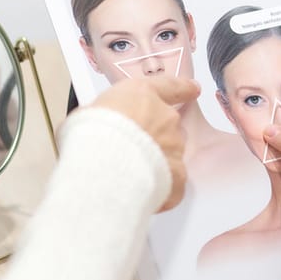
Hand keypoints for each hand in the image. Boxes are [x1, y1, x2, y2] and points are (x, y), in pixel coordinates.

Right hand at [91, 75, 199, 211]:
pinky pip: (172, 181)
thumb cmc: (90, 135)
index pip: (169, 87)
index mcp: (143, 95)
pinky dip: (161, 187)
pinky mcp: (177, 174)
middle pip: (166, 126)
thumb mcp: (87, 113)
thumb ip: (103, 115)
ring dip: (155, 162)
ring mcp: (174, 146)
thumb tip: (99, 123)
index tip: (192, 88)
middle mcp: (164, 118)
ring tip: (130, 174)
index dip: (182, 88)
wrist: (102, 166)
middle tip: (130, 151)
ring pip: (170, 153)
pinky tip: (143, 192)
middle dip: (153, 138)